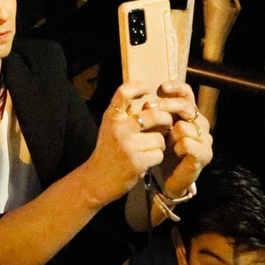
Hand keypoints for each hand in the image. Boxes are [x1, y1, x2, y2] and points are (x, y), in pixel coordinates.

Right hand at [80, 83, 168, 205]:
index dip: (137, 86)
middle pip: (154, 115)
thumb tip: (155, 103)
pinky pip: (159, 154)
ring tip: (149, 148)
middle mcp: (119, 128)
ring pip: (160, 138)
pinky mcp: (137, 162)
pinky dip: (156, 157)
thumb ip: (126, 114)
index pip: (123, 93)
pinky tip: (146, 160)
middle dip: (166, 119)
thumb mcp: (111, 127)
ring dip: (159, 143)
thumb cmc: (109, 150)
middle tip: (166, 123)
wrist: (98, 179)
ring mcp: (128, 146)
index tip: (147, 88)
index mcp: (112, 117)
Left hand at [151, 82, 212, 199]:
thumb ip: (157, 112)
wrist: (166, 178)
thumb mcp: (158, 127)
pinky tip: (175, 152)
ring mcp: (205, 139)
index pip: (187, 94)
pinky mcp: (205, 154)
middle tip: (149, 108)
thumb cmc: (161, 149)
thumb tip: (144, 95)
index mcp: (190, 114)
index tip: (162, 87)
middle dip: (166, 106)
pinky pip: (187, 143)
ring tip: (167, 143)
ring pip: (184, 126)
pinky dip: (177, 148)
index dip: (177, 87)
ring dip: (171, 134)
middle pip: (186, 106)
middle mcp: (201, 123)